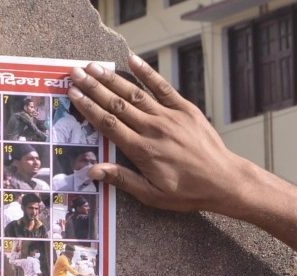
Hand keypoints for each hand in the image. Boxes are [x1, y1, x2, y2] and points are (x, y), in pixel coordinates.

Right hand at [68, 57, 252, 214]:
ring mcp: (170, 116)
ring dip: (112, 78)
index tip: (73, 94)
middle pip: (116, 103)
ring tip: (94, 66)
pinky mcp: (185, 109)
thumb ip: (122, 179)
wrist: (224, 180)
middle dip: (93, 87)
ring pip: (135, 93)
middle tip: (75, 73)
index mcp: (142, 150)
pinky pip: (163, 87)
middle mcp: (153, 129)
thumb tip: (92, 170)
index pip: (108, 123)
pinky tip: (132, 60)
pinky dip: (147, 73)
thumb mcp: (152, 195)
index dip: (88, 107)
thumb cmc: (188, 192)